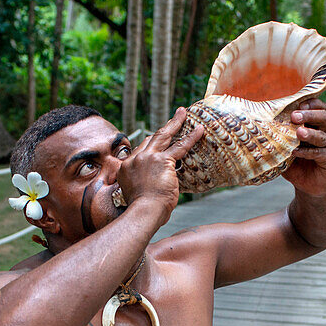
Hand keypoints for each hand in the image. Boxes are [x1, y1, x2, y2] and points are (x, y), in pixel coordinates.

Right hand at [116, 108, 203, 222]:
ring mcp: (148, 158)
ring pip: (163, 135)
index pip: (139, 151)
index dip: (150, 146)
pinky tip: (199, 130)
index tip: (157, 141)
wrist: (143, 212)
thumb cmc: (141, 211)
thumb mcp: (134, 196)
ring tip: (183, 113)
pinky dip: (190, 137)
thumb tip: (150, 191)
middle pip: (150, 138)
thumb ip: (141, 188)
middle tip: (173, 117)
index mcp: (126, 168)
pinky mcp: (162, 161)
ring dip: (174, 123)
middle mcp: (135, 159)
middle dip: (163, 127)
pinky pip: (180, 146)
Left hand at [284, 99, 325, 197]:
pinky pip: (320, 153)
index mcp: (316, 123)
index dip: (310, 103)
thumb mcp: (285, 147)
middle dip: (309, 115)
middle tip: (295, 116)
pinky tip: (296, 152)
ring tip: (298, 133)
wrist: (307, 185)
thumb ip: (279, 136)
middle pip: (323, 117)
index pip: (318, 107)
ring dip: (309, 134)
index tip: (298, 104)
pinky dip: (307, 152)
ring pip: (322, 135)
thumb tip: (260, 126)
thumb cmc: (295, 163)